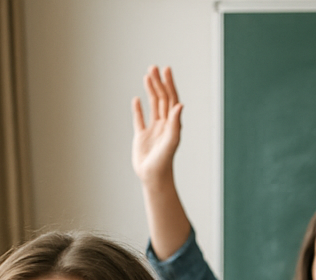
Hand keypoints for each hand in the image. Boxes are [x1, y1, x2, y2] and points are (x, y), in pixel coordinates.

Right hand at [132, 65, 182, 187]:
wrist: (154, 177)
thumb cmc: (164, 161)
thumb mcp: (171, 140)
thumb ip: (175, 122)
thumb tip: (180, 104)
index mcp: (172, 124)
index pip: (171, 100)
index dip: (169, 85)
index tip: (166, 70)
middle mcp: (164, 125)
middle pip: (162, 99)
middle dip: (158, 83)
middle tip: (153, 67)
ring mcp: (153, 130)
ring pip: (153, 106)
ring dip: (150, 90)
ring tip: (147, 76)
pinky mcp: (142, 137)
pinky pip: (140, 120)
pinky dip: (138, 109)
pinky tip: (136, 100)